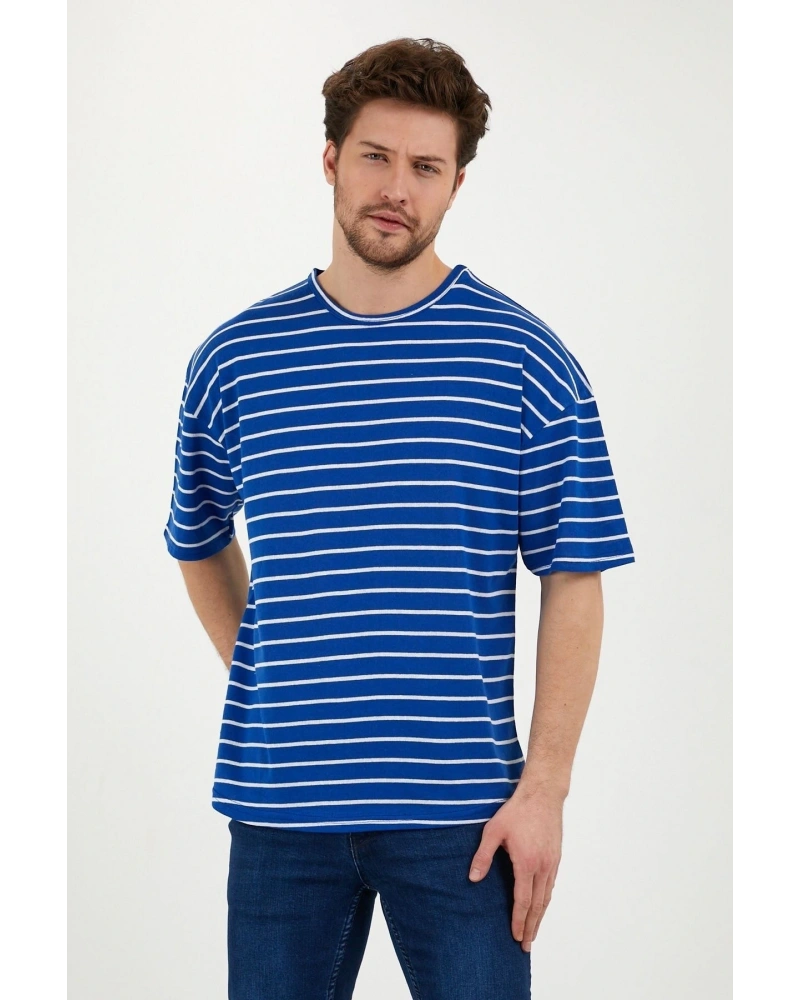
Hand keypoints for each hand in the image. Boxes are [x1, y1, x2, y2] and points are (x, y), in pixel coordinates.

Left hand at [468, 785, 563, 951]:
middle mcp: (543, 867)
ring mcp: (552, 862)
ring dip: (540, 916)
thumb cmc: (516, 811)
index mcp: (526, 863)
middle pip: (538, 905)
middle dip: (532, 927)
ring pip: (547, 896)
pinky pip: (551, 885)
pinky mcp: (556, 856)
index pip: (523, 900)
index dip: (519, 921)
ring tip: (534, 932)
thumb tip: (473, 879)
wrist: (542, 794)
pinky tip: (541, 905)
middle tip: (526, 946)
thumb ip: (483, 856)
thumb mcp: (493, 831)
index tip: (517, 937)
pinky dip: (546, 900)